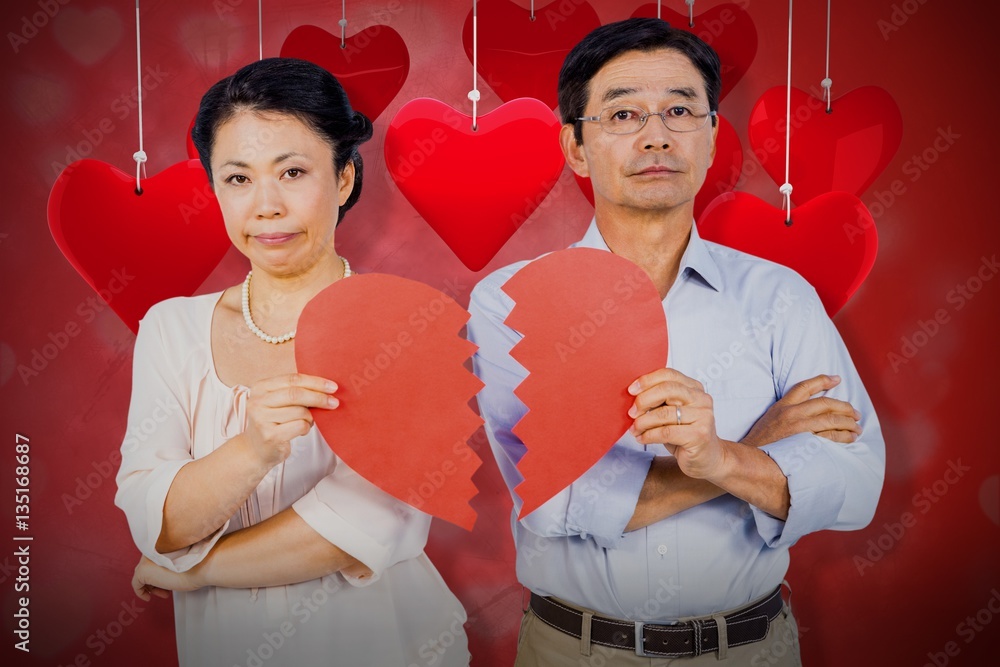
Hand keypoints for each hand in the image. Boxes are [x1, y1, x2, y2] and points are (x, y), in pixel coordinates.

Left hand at [131, 556, 202, 600]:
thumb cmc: (196, 565)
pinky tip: (149, 597)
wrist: (201, 567)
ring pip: (142, 576)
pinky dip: (140, 592)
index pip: (153, 560)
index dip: (159, 573)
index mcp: (160, 544)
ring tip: (165, 593)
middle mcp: (151, 549)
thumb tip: (161, 574)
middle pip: (147, 568)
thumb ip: (168, 562)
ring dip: (152, 587)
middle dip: (155, 581)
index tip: (167, 582)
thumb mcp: (180, 561)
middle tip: (166, 590)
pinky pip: (136, 584)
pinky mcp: (142, 571)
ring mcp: (145, 560)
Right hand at [244, 373, 338, 467]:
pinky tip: (300, 430)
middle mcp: (258, 402)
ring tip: (307, 421)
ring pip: (300, 412)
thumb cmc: (274, 422)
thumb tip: (328, 388)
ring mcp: (262, 419)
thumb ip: (297, 391)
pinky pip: (300, 426)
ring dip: (311, 417)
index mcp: (261, 388)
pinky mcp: (270, 435)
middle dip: (319, 397)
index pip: (293, 379)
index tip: (333, 387)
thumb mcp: (279, 402)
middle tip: (334, 402)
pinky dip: (306, 428)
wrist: (257, 449)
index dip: (315, 382)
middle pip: (296, 394)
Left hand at [627, 368, 725, 479]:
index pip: (669, 374)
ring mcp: (703, 417)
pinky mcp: (699, 435)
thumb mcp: (672, 412)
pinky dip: (649, 436)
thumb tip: (633, 396)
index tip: (631, 390)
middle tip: (631, 413)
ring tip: (635, 429)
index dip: (647, 380)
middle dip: (643, 400)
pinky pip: (666, 432)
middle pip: (666, 389)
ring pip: (664, 413)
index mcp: (694, 388)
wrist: (707, 459)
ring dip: (643, 422)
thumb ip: (659, 401)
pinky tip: (642, 438)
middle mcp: (702, 399)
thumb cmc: (685, 434)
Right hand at [742, 374, 861, 447]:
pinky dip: (843, 436)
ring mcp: (799, 429)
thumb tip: (807, 412)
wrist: (750, 460)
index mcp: (782, 406)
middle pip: (825, 403)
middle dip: (844, 407)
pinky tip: (850, 439)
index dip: (823, 380)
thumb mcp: (770, 420)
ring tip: (857, 428)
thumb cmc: (760, 443)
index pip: (804, 387)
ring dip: (848, 423)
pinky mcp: (805, 444)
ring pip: (831, 419)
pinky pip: (830, 437)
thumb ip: (785, 413)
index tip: (837, 379)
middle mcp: (792, 414)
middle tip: (856, 413)